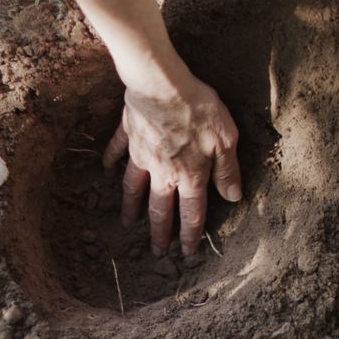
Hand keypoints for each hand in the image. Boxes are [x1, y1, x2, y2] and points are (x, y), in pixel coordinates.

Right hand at [103, 76, 240, 256]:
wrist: (162, 87)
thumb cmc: (199, 110)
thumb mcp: (225, 139)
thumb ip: (228, 170)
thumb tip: (233, 196)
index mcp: (190, 174)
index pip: (192, 212)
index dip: (191, 234)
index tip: (187, 252)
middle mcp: (163, 172)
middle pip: (160, 209)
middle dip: (159, 233)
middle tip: (156, 252)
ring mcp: (141, 155)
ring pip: (134, 188)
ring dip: (131, 207)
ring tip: (128, 223)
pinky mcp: (127, 135)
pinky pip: (116, 153)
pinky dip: (110, 162)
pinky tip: (106, 170)